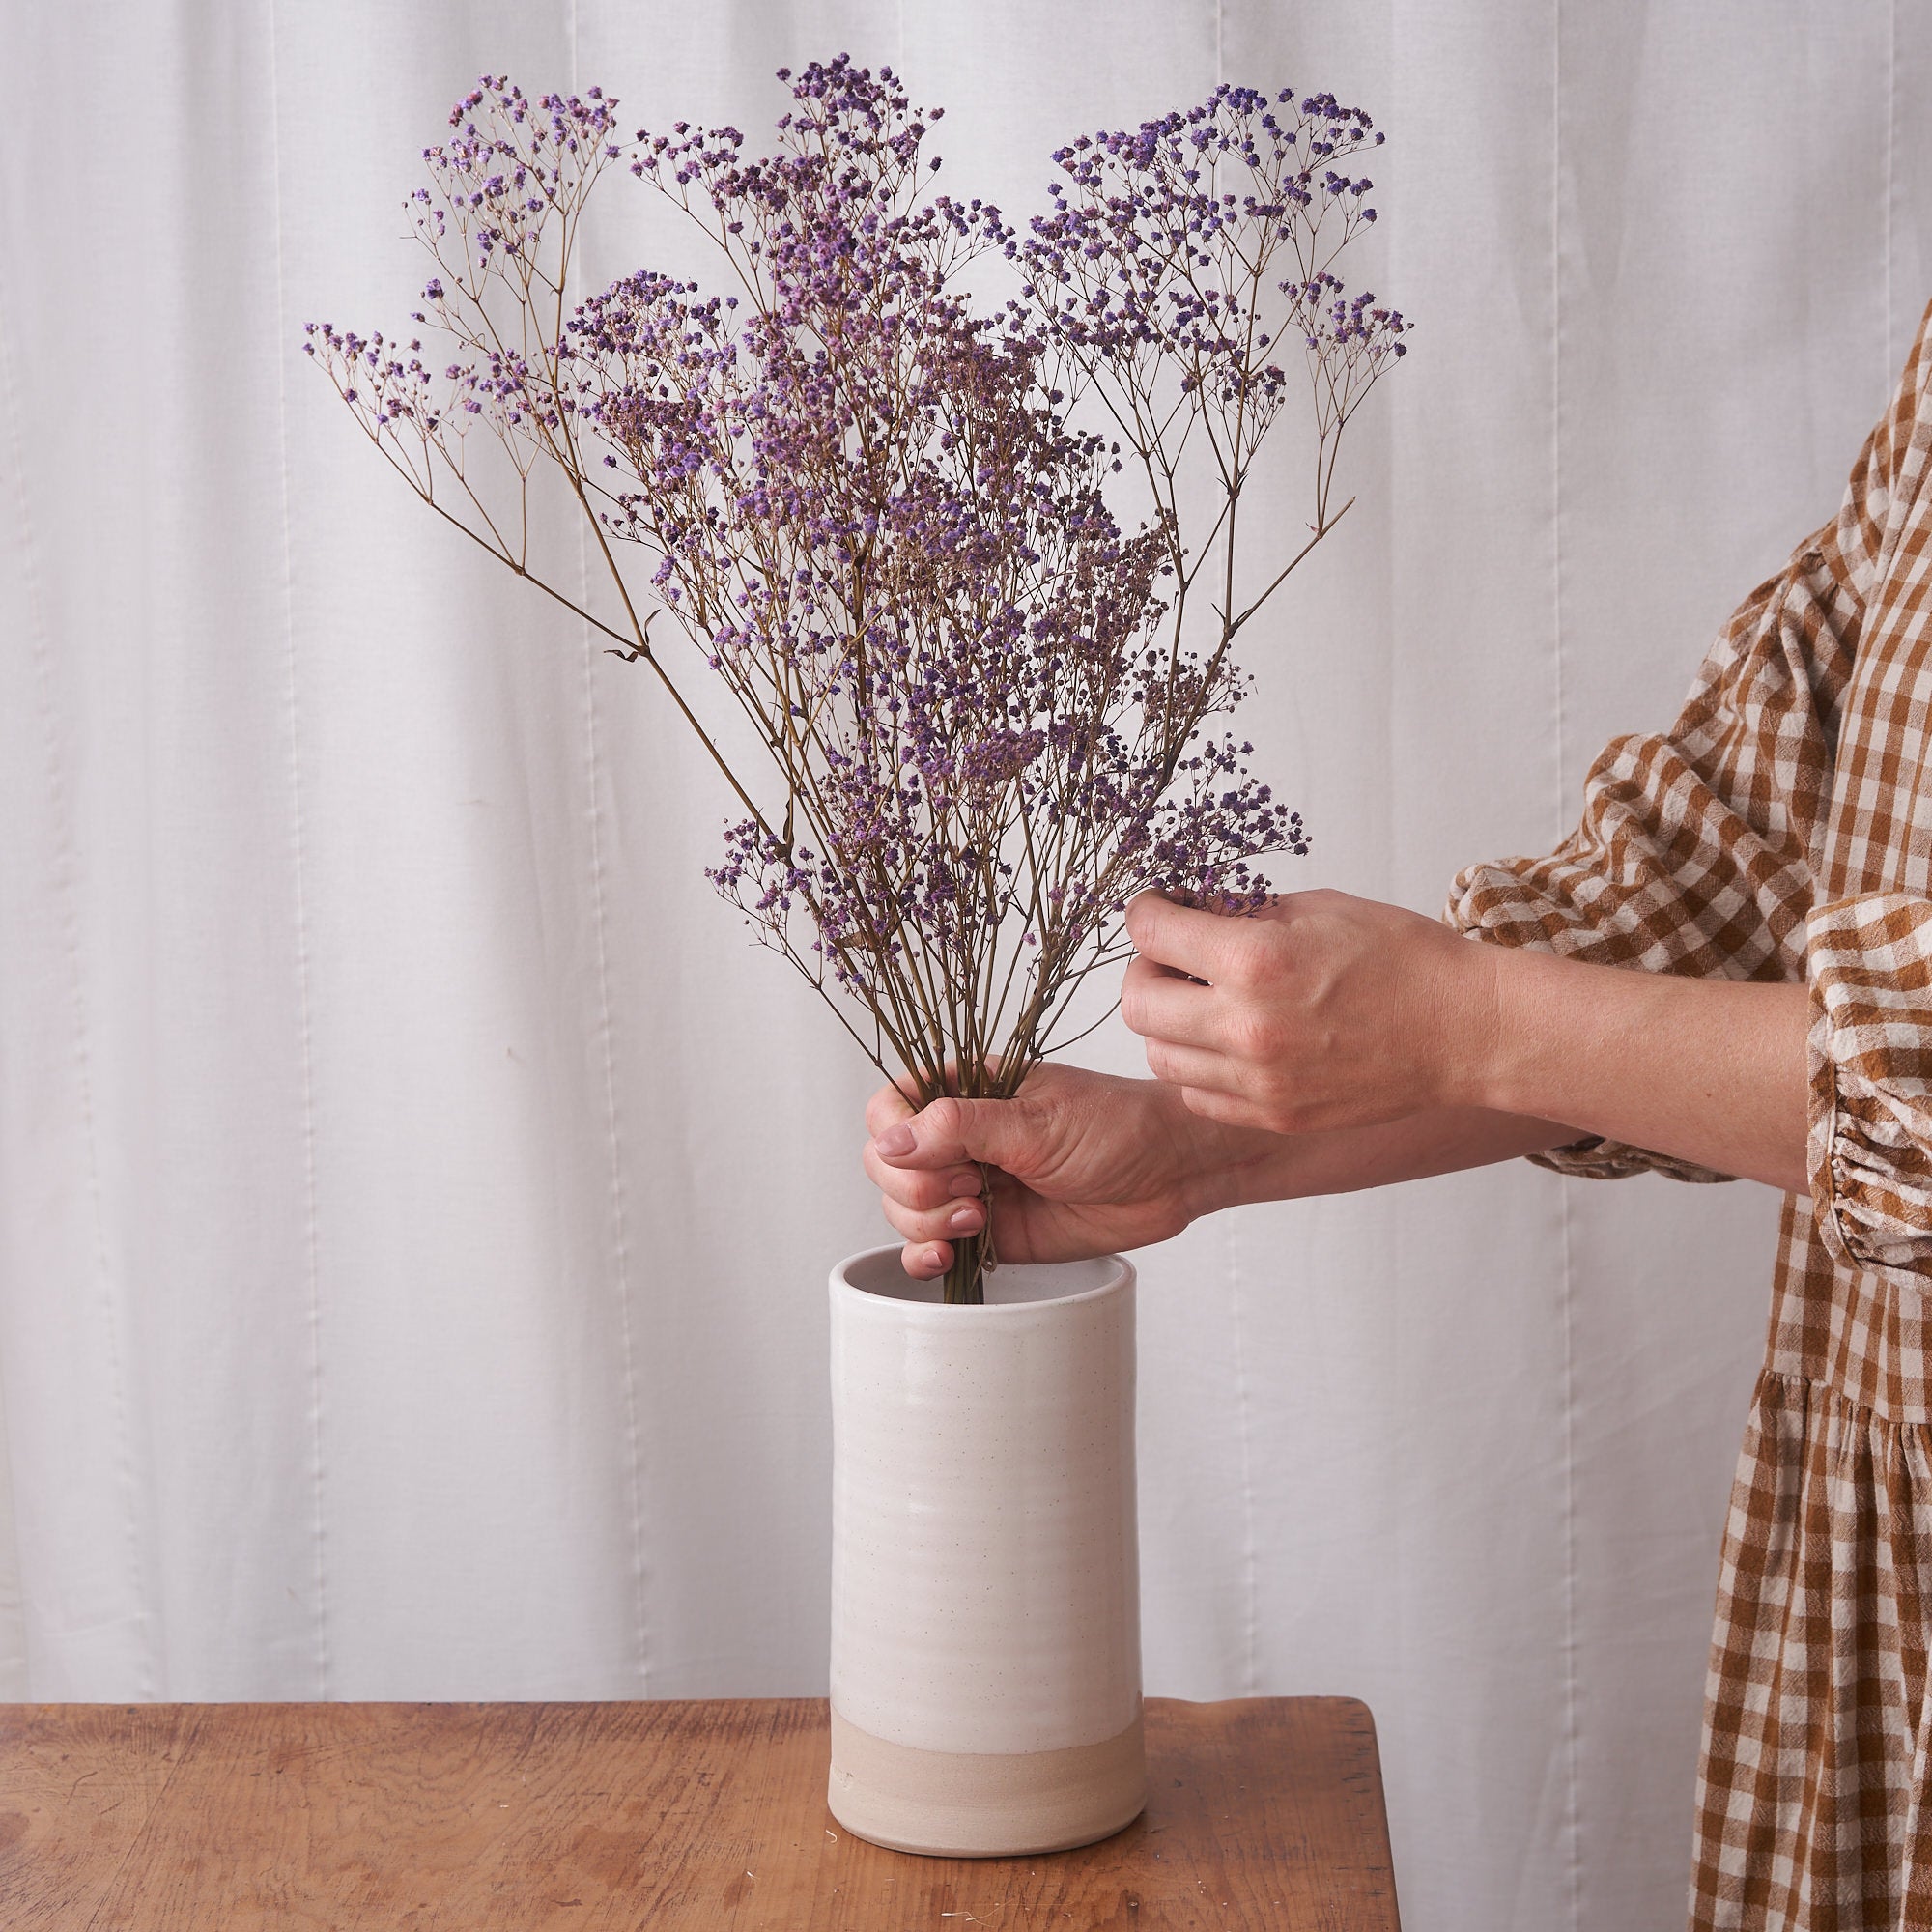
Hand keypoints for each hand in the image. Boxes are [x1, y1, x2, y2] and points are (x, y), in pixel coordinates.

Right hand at [862, 1062, 1269, 1280]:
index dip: (896, 1140)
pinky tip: (947, 1256)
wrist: (1171, 1174)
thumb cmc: (1117, 1127)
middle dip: (916, 1189)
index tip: (943, 1158)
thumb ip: (960, 1128)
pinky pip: (929, 1248)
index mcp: (966, 1092)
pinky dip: (924, 1257)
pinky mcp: (988, 1232)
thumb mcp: (1037, 1122)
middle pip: (885, 1166)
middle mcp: (960, 1139)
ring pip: (902, 1210)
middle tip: (975, 1191)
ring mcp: (970, 1187)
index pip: (889, 1110)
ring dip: (924, 1224)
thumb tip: (891, 1141)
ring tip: (982, 1219)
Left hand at [1121, 887, 1495, 1134]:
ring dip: (1167, 1023)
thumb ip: (1243, 911)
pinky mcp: (1273, 1115)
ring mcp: (1258, 1081)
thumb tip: (1191, 910)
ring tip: (1203, 1002)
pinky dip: (1198, 1066)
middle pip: (1136, 1003)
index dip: (1146, 913)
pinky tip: (1229, 1041)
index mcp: (1255, 961)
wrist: (1464, 1030)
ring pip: (1158, 1055)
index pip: (1151, 935)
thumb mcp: (1319, 908)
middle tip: (1173, 957)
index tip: (1154, 909)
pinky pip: (1197, 1094)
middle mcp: (1246, 1026)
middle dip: (1146, 970)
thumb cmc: (1403, 959)